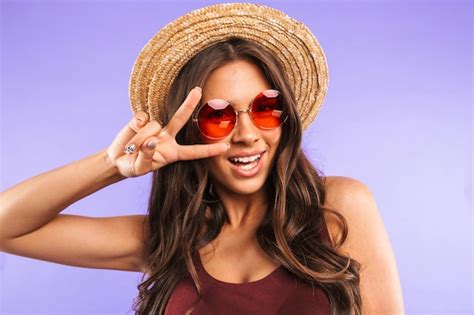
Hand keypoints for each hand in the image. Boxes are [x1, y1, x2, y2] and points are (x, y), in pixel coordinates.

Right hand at [105, 87, 228, 177]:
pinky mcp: (141, 120)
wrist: (118, 159)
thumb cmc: (134, 165)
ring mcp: (155, 127)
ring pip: (153, 126)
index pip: (194, 152)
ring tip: (133, 149)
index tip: (225, 147)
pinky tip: (130, 138)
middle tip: (197, 90)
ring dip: (140, 140)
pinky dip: (134, 129)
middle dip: (188, 104)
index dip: (209, 150)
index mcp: (173, 153)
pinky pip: (140, 120)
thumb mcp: (141, 167)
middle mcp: (167, 137)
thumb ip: (147, 156)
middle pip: (180, 119)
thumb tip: (152, 139)